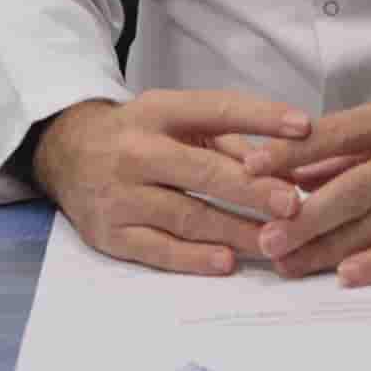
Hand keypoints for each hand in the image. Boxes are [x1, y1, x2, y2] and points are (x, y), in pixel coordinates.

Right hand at [33, 92, 310, 275]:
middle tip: (294, 204)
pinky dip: (194, 257)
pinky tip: (226, 261)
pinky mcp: (110, 233)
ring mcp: (120, 194)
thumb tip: (279, 168)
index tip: (303, 127)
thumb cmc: (138, 133)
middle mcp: (137, 150)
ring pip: (186, 215)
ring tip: (274, 240)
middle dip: (252, 189)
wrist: (66, 152)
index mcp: (159, 110)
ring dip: (234, 230)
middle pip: (203, 171)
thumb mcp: (175, 118)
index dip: (261, 117)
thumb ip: (226, 139)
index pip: (216, 109)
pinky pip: (158, 249)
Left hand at [243, 94, 370, 286]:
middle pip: (353, 186)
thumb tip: (299, 170)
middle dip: (304, 215)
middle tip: (265, 236)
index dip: (294, 152)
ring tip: (290, 262)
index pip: (339, 132)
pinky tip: (349, 273)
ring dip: (329, 246)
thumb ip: (355, 145)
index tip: (252, 167)